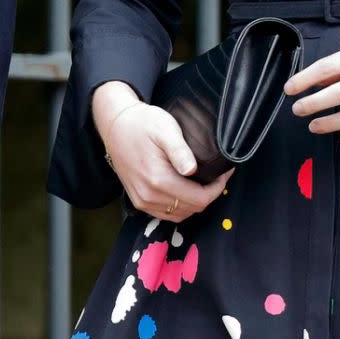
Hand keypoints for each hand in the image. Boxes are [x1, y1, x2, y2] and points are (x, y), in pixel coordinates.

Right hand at [93, 85, 232, 221]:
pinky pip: (167, 214)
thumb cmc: (142, 124)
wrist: (115, 127)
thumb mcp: (165, 128)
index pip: (199, 199)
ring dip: (195, 201)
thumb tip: (192, 170)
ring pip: (181, 214)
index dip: (217, 189)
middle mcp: (149, 196)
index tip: (223, 174)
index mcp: (158, 180)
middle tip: (217, 175)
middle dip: (209, 194)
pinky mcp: (139, 201)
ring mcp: (143, 201)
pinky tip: (187, 191)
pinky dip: (181, 207)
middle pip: (192, 208)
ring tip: (204, 183)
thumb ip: (180, 151)